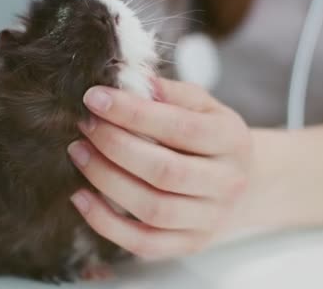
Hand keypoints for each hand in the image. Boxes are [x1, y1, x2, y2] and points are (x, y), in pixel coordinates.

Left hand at [68, 77, 251, 259]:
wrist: (243, 183)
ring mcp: (208, 220)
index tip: (95, 98)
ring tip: (79, 153)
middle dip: (115, 146)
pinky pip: (143, 243)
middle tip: (85, 126)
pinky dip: (106, 223)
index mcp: (232, 140)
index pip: (181, 128)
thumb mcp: (203, 105)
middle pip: (165, 171)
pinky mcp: (188, 244)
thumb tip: (128, 78)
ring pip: (152, 208)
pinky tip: (80, 197)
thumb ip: (170, 93)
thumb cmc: (211, 136)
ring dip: (106, 180)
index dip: (133, 113)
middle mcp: (226, 184)